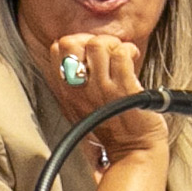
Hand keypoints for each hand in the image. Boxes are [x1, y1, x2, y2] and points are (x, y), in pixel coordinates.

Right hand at [46, 30, 166, 160]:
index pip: (58, 48)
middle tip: (108, 54)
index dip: (77, 42)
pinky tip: (133, 60)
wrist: (132, 151)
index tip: (92, 54)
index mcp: (66, 91)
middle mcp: (79, 89)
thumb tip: (82, 48)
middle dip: (93, 40)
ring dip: (113, 45)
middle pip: (73, 41)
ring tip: (122, 57)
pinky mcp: (124, 90)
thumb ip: (76, 79)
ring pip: (98, 44)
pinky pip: (121, 54)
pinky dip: (129, 51)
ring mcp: (102, 89)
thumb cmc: (110, 127)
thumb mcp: (80, 105)